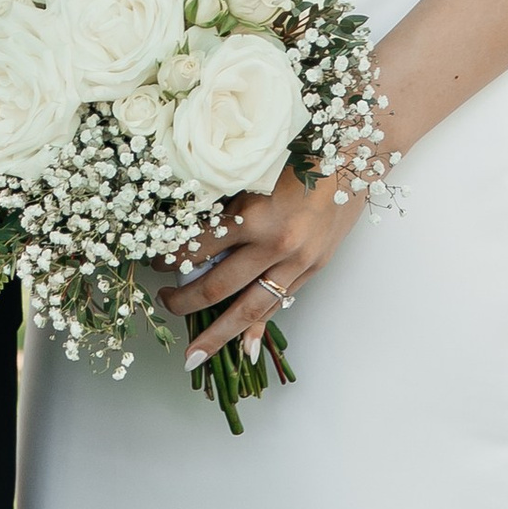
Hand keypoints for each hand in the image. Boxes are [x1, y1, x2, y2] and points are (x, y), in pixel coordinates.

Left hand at [158, 155, 367, 369]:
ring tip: (194, 355)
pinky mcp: (312, 270)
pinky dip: (260, 328)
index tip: (154, 261)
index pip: (197, 249)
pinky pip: (279, 304)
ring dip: (217, 335)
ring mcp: (296, 263)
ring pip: (249, 309)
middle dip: (184, 303)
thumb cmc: (298, 153)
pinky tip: (246, 349)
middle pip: (217, 288)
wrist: (353, 156)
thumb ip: (227, 208)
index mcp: (253, 217)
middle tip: (163, 305)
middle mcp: (274, 246)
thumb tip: (193, 239)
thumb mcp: (253, 175)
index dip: (170, 259)